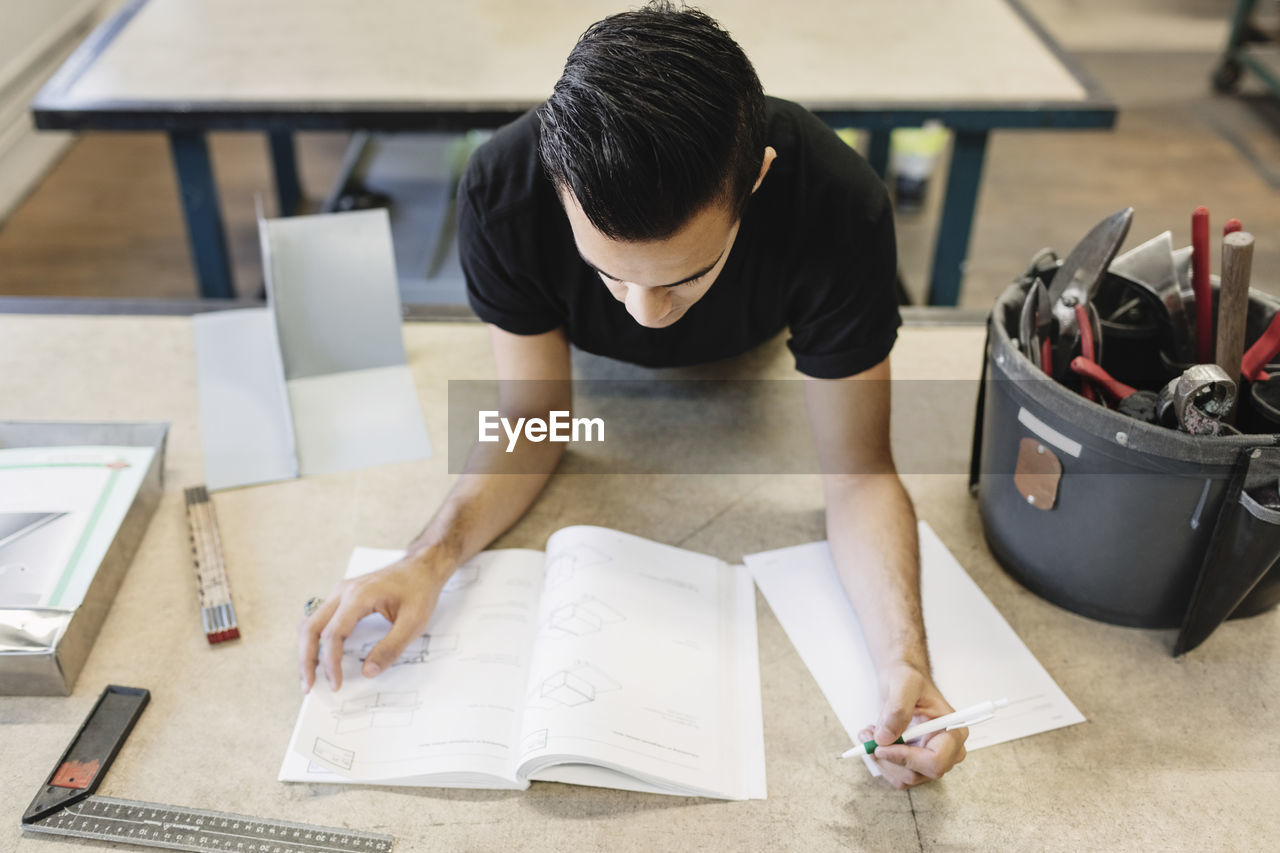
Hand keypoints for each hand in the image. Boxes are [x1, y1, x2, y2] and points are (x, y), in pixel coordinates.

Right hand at [297, 551, 450, 692]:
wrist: (422, 567)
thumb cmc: (419, 590)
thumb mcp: (413, 623)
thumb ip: (390, 648)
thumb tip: (367, 671)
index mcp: (358, 596)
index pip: (332, 634)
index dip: (331, 663)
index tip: (336, 684)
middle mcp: (342, 592)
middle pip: (311, 628)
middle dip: (306, 660)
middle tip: (309, 687)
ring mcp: (340, 592)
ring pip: (310, 623)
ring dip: (306, 650)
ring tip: (309, 676)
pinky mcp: (342, 596)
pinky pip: (319, 619)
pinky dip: (314, 639)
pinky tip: (318, 656)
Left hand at [858, 661, 967, 788]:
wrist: (902, 681)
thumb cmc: (908, 678)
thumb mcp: (904, 683)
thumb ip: (897, 709)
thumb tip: (886, 738)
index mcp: (953, 731)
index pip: (936, 761)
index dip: (907, 758)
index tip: (880, 746)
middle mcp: (948, 750)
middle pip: (918, 774)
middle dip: (888, 758)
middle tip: (868, 735)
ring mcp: (932, 759)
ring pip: (905, 778)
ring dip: (881, 760)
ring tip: (869, 733)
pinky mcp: (917, 764)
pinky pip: (897, 776)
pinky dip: (882, 761)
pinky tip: (874, 740)